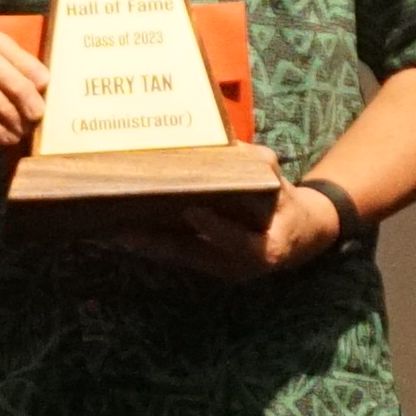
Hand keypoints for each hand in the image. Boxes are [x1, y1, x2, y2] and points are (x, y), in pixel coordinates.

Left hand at [105, 178, 343, 282]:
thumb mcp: (281, 186)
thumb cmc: (288, 208)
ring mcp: (221, 271)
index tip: (192, 211)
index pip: (238, 241)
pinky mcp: (208, 268)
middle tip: (126, 230)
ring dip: (148, 246)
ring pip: (180, 259)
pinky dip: (154, 244)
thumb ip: (257, 166)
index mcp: (267, 249)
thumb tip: (228, 144)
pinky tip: (128, 232)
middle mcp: (239, 268)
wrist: (300, 238)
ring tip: (115, 230)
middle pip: (195, 256)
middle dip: (159, 243)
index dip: (215, 228)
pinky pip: (178, 256)